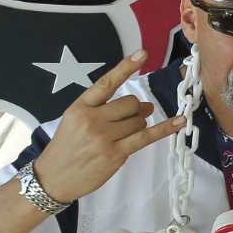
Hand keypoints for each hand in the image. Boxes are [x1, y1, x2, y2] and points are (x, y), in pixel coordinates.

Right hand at [30, 52, 184, 202]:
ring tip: (124, 134)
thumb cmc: (66, 148)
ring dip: (139, 125)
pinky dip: (164, 128)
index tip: (142, 54)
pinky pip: (146, 137)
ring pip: (139, 120)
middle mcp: (92, 119)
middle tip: (131, 118)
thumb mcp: (73, 120)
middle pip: (131, 103)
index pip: (106, 83)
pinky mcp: (115, 154)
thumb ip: (100, 108)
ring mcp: (104, 137)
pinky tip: (179, 121)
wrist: (52, 179)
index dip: (126, 67)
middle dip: (136, 109)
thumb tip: (141, 104)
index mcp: (80, 107)